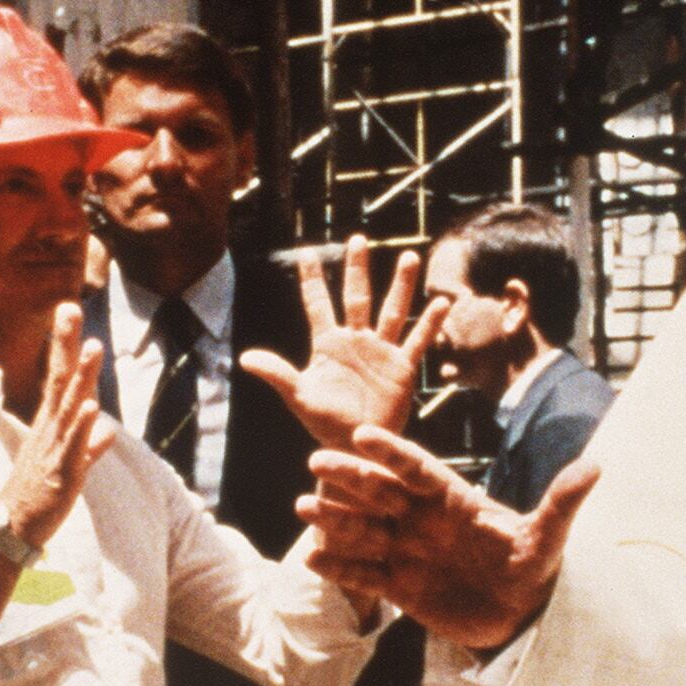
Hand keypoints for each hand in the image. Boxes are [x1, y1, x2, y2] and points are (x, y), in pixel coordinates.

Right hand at [0, 304, 113, 544]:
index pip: (59, 376)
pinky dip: (83, 426)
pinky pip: (74, 447)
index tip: (68, 310)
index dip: (64, 344)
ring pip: (69, 407)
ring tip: (94, 347)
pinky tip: (93, 406)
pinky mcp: (61, 473)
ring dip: (82, 377)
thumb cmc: (39, 493)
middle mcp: (50, 429)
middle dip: (66, 344)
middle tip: (69, 308)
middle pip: (60, 380)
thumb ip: (90, 446)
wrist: (12, 529)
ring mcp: (54, 448)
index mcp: (51, 424)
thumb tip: (108, 432)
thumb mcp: (69, 465)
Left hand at [240, 235, 445, 452]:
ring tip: (409, 257)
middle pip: (357, 296)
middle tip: (358, 239)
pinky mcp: (402, 367)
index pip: (318, 303)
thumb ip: (277, 374)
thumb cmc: (324, 424)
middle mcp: (355, 341)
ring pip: (392, 310)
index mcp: (328, 344)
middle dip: (357, 268)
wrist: (357, 446)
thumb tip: (245, 358)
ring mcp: (381, 351)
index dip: (312, 279)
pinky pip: (417, 341)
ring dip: (401, 285)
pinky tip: (441, 303)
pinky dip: (429, 323)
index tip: (306, 252)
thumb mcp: (299, 397)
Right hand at [297, 425, 599, 647]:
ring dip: (335, 519)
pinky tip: (313, 559)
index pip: (417, 468)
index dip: (392, 453)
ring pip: (364, 529)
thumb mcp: (549, 536)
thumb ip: (562, 501)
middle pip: (380, 492)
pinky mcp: (399, 585)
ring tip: (303, 506)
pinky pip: (364, 574)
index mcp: (452, 498)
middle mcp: (422, 519)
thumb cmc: (533, 566)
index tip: (364, 435)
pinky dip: (341, 568)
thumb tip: (596, 465)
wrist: (521, 615)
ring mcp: (406, 550)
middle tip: (316, 461)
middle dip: (350, 478)